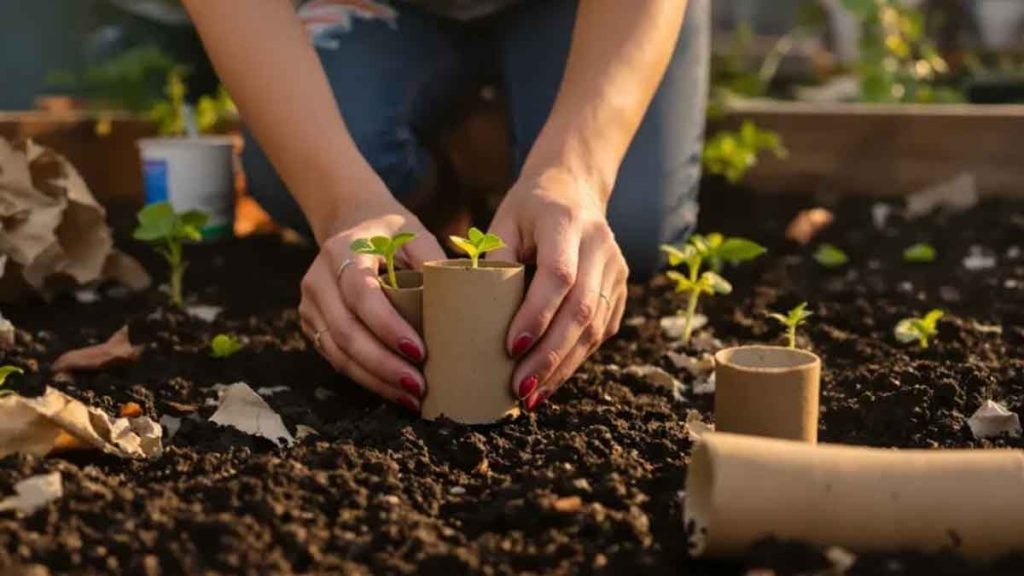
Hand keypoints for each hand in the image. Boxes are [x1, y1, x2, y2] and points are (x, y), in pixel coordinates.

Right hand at [298, 198, 444, 412]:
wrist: (350, 224)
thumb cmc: (391, 232)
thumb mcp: (415, 234)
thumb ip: (434, 261)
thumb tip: (467, 300)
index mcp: (343, 250)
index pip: (361, 293)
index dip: (387, 326)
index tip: (419, 352)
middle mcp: (318, 279)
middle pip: (345, 332)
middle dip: (383, 365)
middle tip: (419, 387)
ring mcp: (310, 304)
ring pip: (337, 353)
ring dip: (375, 380)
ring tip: (412, 398)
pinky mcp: (311, 324)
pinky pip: (336, 359)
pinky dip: (365, 378)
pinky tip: (394, 391)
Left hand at [488, 168, 627, 411]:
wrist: (574, 189)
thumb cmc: (528, 209)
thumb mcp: (502, 223)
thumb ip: (492, 262)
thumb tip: (476, 319)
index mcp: (566, 222)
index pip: (559, 276)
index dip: (536, 315)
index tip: (510, 348)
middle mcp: (599, 245)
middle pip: (581, 309)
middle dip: (550, 355)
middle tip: (519, 388)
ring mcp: (616, 268)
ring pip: (595, 327)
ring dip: (563, 367)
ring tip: (532, 396)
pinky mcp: (621, 288)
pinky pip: (602, 331)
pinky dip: (576, 360)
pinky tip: (551, 381)